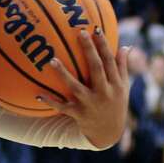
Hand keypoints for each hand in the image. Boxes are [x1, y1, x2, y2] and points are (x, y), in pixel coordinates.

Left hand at [37, 28, 130, 148]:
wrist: (109, 133)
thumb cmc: (115, 104)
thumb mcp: (123, 87)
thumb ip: (122, 67)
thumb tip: (126, 46)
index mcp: (116, 84)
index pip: (110, 61)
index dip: (104, 45)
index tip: (95, 29)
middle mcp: (105, 93)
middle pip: (96, 68)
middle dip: (89, 50)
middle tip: (79, 33)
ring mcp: (91, 104)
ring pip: (76, 87)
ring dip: (63, 74)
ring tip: (52, 60)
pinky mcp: (79, 114)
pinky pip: (62, 107)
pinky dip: (50, 102)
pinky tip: (37, 95)